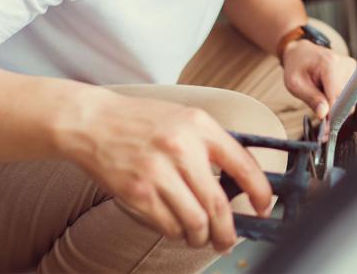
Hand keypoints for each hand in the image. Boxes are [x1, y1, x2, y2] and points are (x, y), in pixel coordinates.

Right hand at [56, 91, 271, 251]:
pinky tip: (176, 227)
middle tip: (229, 239)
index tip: (265, 207)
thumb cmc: (141, 120)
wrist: (92, 122)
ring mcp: (158, 172)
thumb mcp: (184, 117)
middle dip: (229, 231)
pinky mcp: (137, 193)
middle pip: (218, 204)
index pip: (243, 164)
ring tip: (200, 236)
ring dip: (202, 237)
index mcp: (199, 125)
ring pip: (195, 222)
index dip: (260, 192)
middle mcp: (181, 148)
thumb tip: (239, 181)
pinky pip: (168, 225)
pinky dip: (177, 233)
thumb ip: (211, 143)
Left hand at [282, 40, 355, 121]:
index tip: (325, 125)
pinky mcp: (353, 71)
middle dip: (333, 109)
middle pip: (346, 99)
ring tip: (320, 92)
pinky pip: (349, 94)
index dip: (332, 113)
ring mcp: (351, 66)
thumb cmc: (296, 66)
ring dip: (334, 102)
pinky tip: (327, 89)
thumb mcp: (295, 84)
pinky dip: (337, 96)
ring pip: (349, 99)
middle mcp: (345, 64)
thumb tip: (324, 115)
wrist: (301, 52)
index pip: (338, 96)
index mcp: (330, 64)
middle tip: (318, 109)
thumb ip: (311, 99)